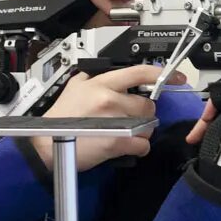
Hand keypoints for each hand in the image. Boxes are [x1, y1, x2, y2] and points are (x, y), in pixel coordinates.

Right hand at [31, 65, 185, 172]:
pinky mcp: (117, 141)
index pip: (138, 72)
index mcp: (99, 83)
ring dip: (140, 132)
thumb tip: (116, 76)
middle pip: (147, 103)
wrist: (44, 145)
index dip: (160, 74)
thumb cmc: (58, 120)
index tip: (176, 76)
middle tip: (128, 120)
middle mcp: (108, 98)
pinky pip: (143, 144)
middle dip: (142, 113)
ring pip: (147, 125)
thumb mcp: (74, 88)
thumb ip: (95, 79)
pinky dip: (138, 148)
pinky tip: (124, 146)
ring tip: (121, 133)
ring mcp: (114, 119)